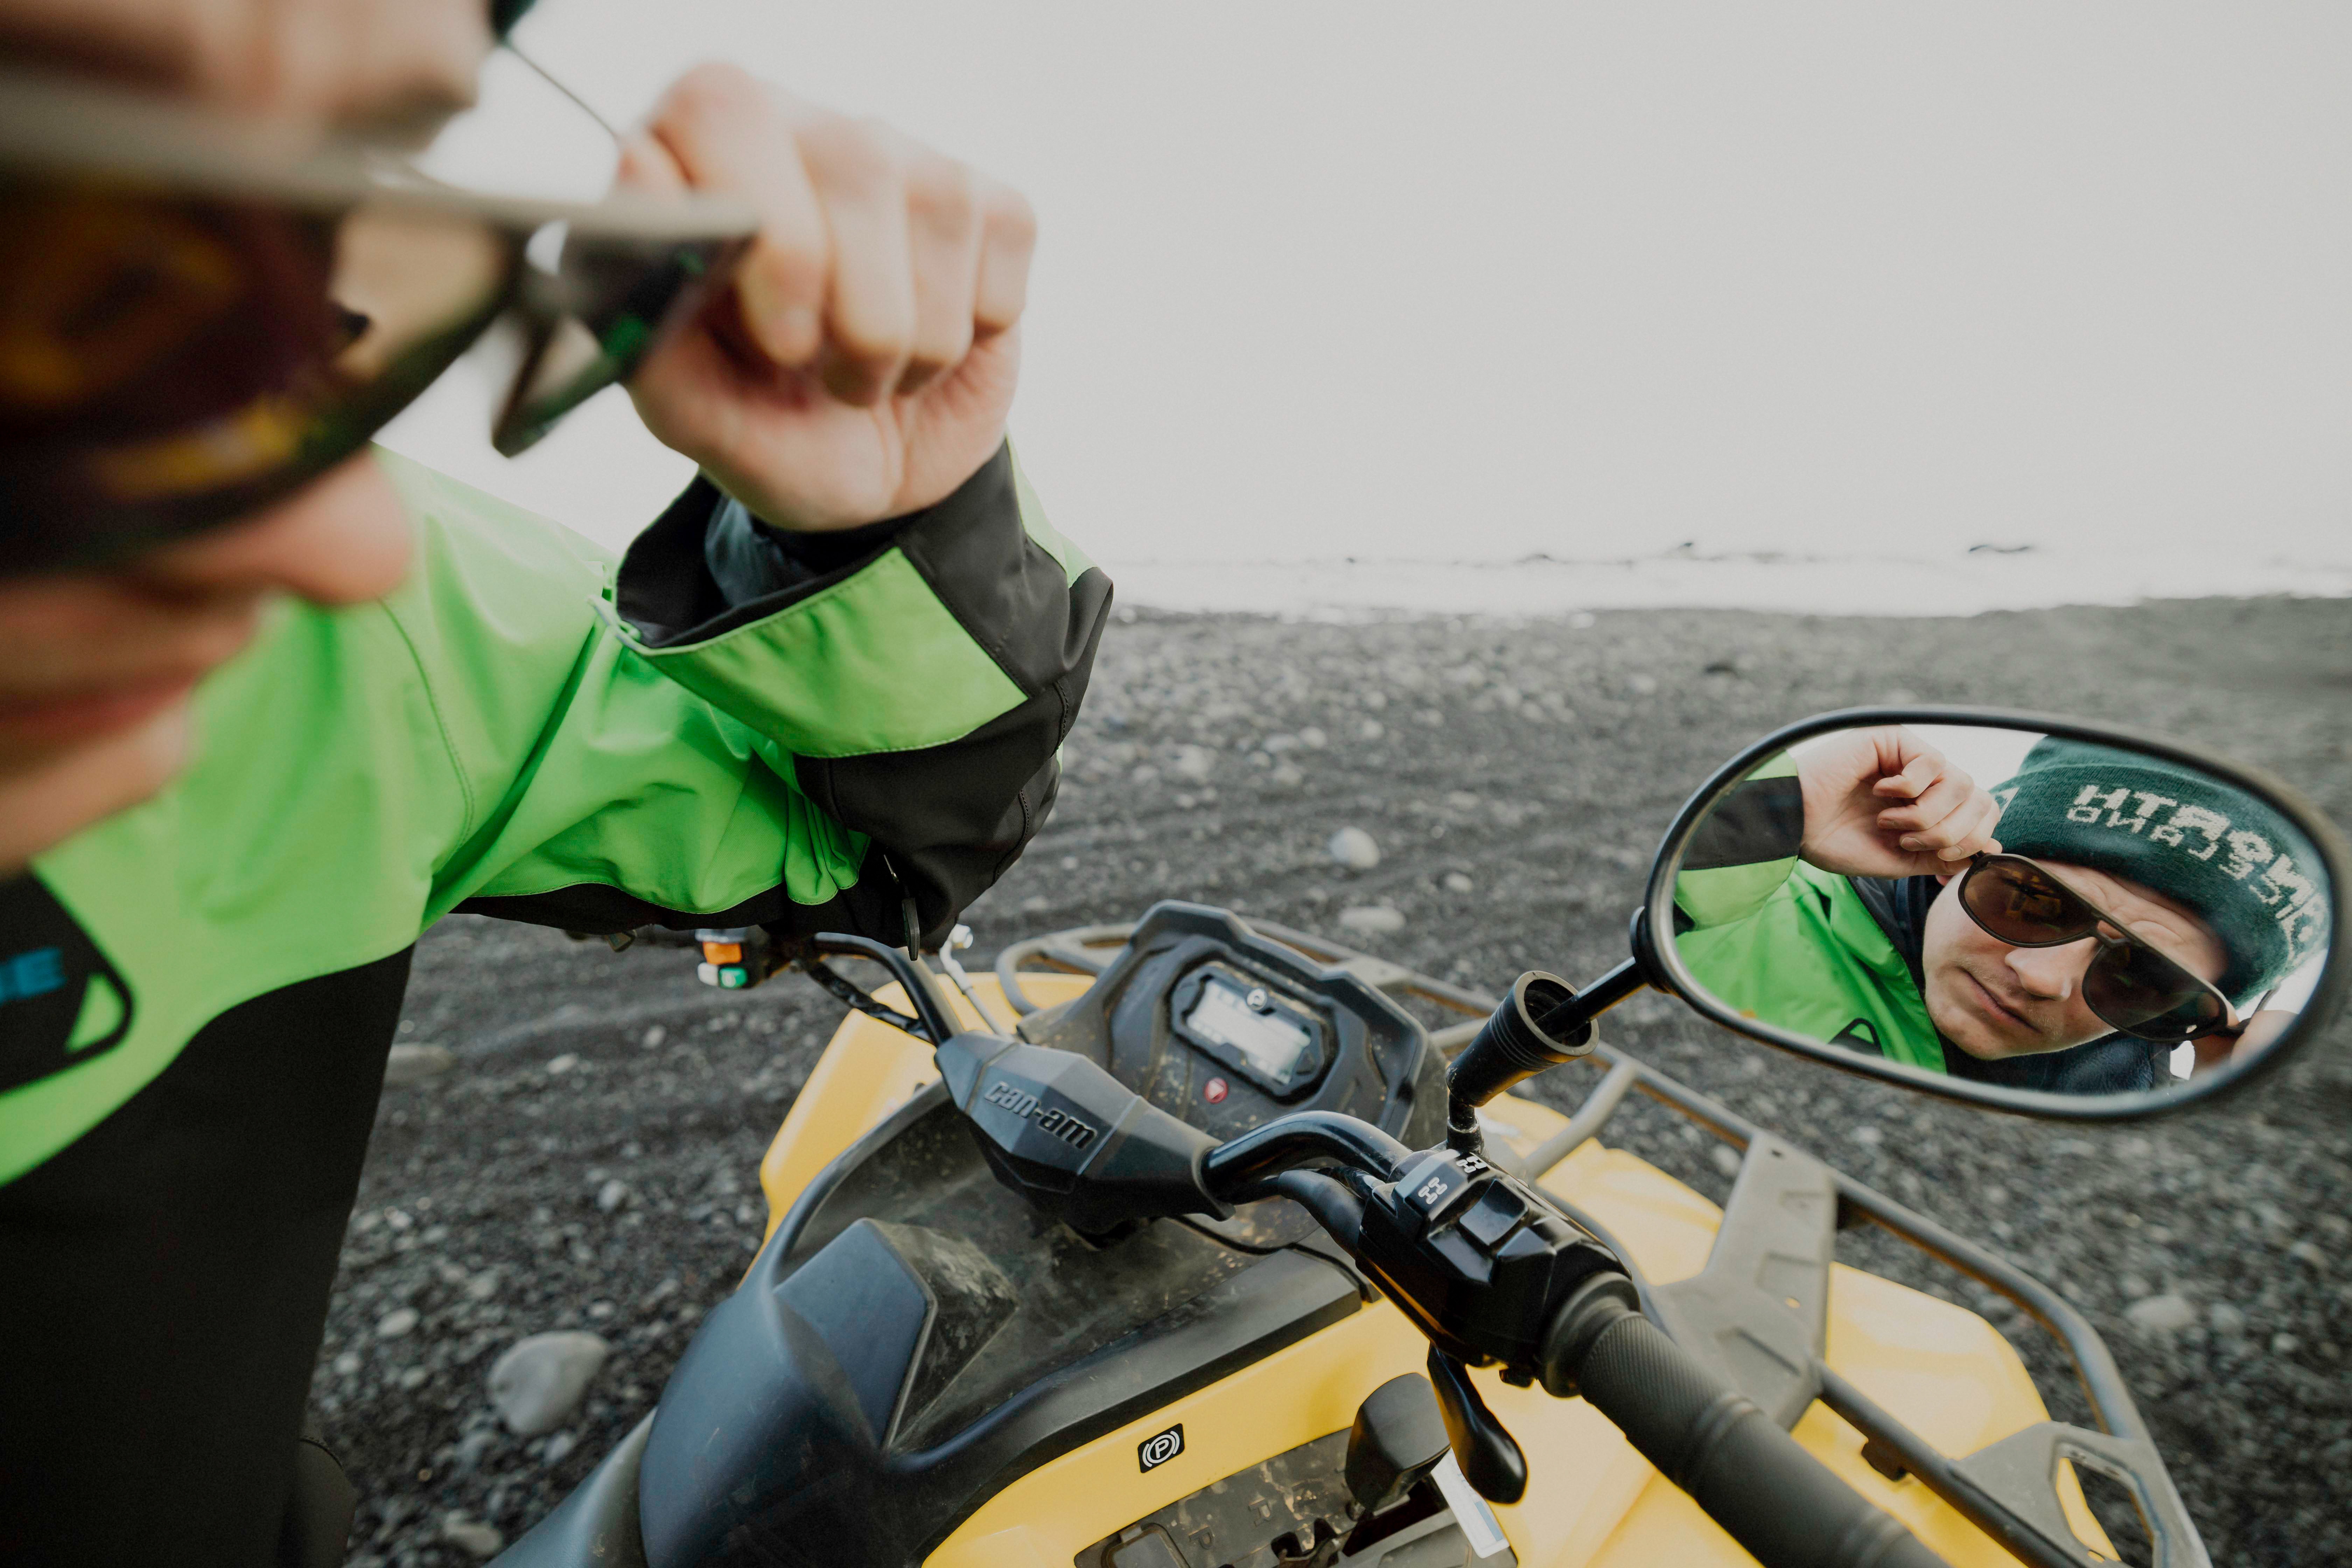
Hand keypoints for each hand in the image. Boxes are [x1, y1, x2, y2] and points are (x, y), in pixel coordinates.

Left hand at [618, 65, 1035, 530]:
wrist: (876, 482)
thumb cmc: (772, 431)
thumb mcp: (700, 419)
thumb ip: (647, 322)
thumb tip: (638, 171)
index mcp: (698, 160)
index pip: (723, 108)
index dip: (768, 227)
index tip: (778, 341)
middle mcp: (797, 133)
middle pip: (850, 158)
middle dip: (854, 300)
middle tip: (824, 374)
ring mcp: (900, 158)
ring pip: (935, 204)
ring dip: (910, 335)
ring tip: (868, 376)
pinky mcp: (987, 202)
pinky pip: (1000, 236)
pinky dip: (973, 325)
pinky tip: (932, 346)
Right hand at [1794, 726, 2002, 878]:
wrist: (1794, 825)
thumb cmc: (1835, 841)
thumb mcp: (1900, 860)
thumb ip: (1943, 855)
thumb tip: (1992, 852)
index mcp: (1929, 805)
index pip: (1982, 812)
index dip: (1972, 840)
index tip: (1936, 861)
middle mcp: (1925, 780)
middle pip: (1979, 799)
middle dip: (1950, 834)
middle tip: (1908, 842)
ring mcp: (1911, 758)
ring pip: (1961, 783)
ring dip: (1927, 815)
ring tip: (1890, 821)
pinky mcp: (1895, 741)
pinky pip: (1933, 764)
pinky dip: (1909, 789)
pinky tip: (1880, 792)